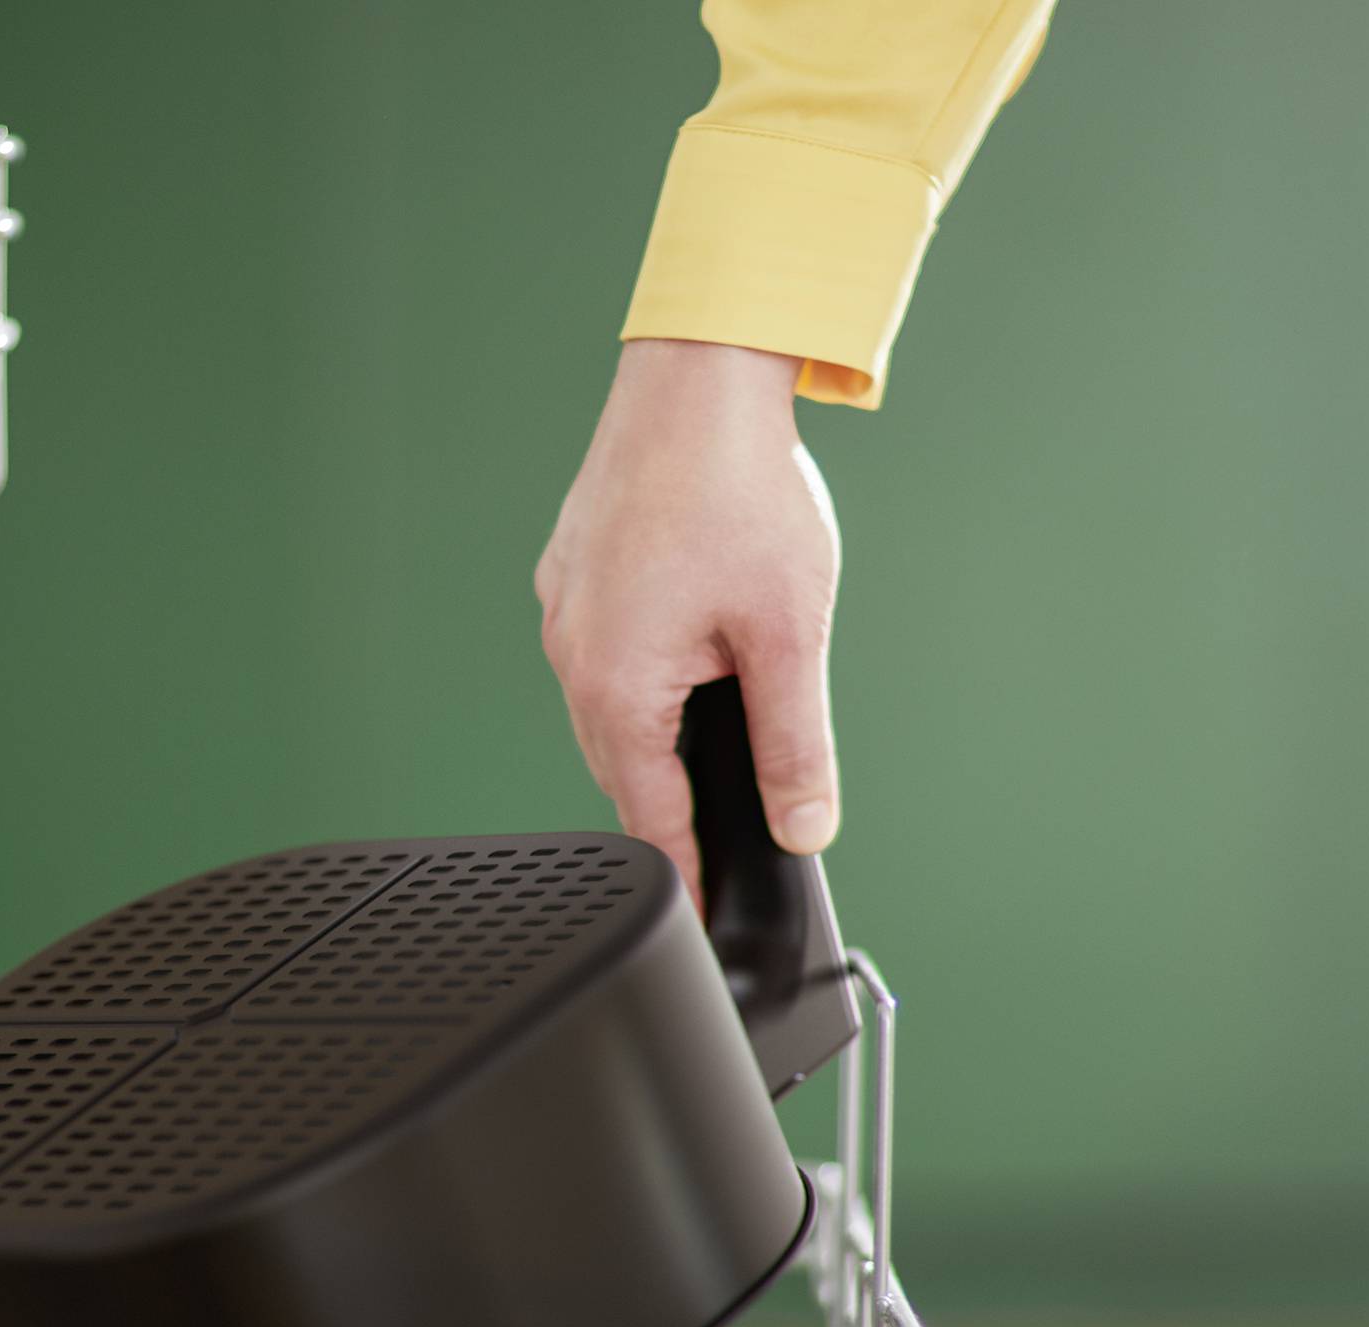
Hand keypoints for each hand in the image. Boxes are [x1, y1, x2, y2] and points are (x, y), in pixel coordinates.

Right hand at [534, 337, 842, 902]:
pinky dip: (645, 670)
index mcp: (618, 687)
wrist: (700, 375)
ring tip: (726, 721)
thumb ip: (795, 744)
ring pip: (613, 708)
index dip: (691, 870)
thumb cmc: (741, 489)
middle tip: (734, 825)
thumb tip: (804, 823)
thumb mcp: (790, 634)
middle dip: (678, 797)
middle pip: (627, 767)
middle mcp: (573, 654)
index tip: (708, 909)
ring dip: (662, 728)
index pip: (652, 818)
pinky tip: (695, 644)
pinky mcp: (572, 571)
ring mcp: (564, 609)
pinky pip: (604, 649)